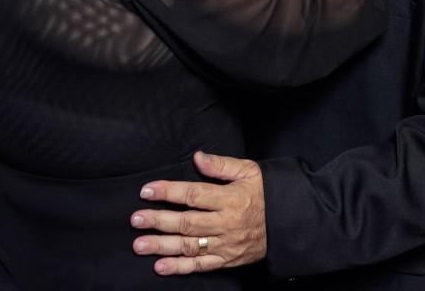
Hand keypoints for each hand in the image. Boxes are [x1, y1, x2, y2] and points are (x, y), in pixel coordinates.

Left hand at [130, 151, 266, 274]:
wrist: (288, 223)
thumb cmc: (265, 193)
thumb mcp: (248, 171)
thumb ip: (221, 165)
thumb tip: (197, 157)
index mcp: (229, 199)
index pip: (193, 195)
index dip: (168, 192)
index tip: (147, 191)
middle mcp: (225, 224)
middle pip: (187, 223)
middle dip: (158, 221)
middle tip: (136, 220)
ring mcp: (225, 245)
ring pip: (189, 246)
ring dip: (162, 246)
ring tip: (139, 245)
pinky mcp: (226, 260)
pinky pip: (200, 266)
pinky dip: (179, 268)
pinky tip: (160, 267)